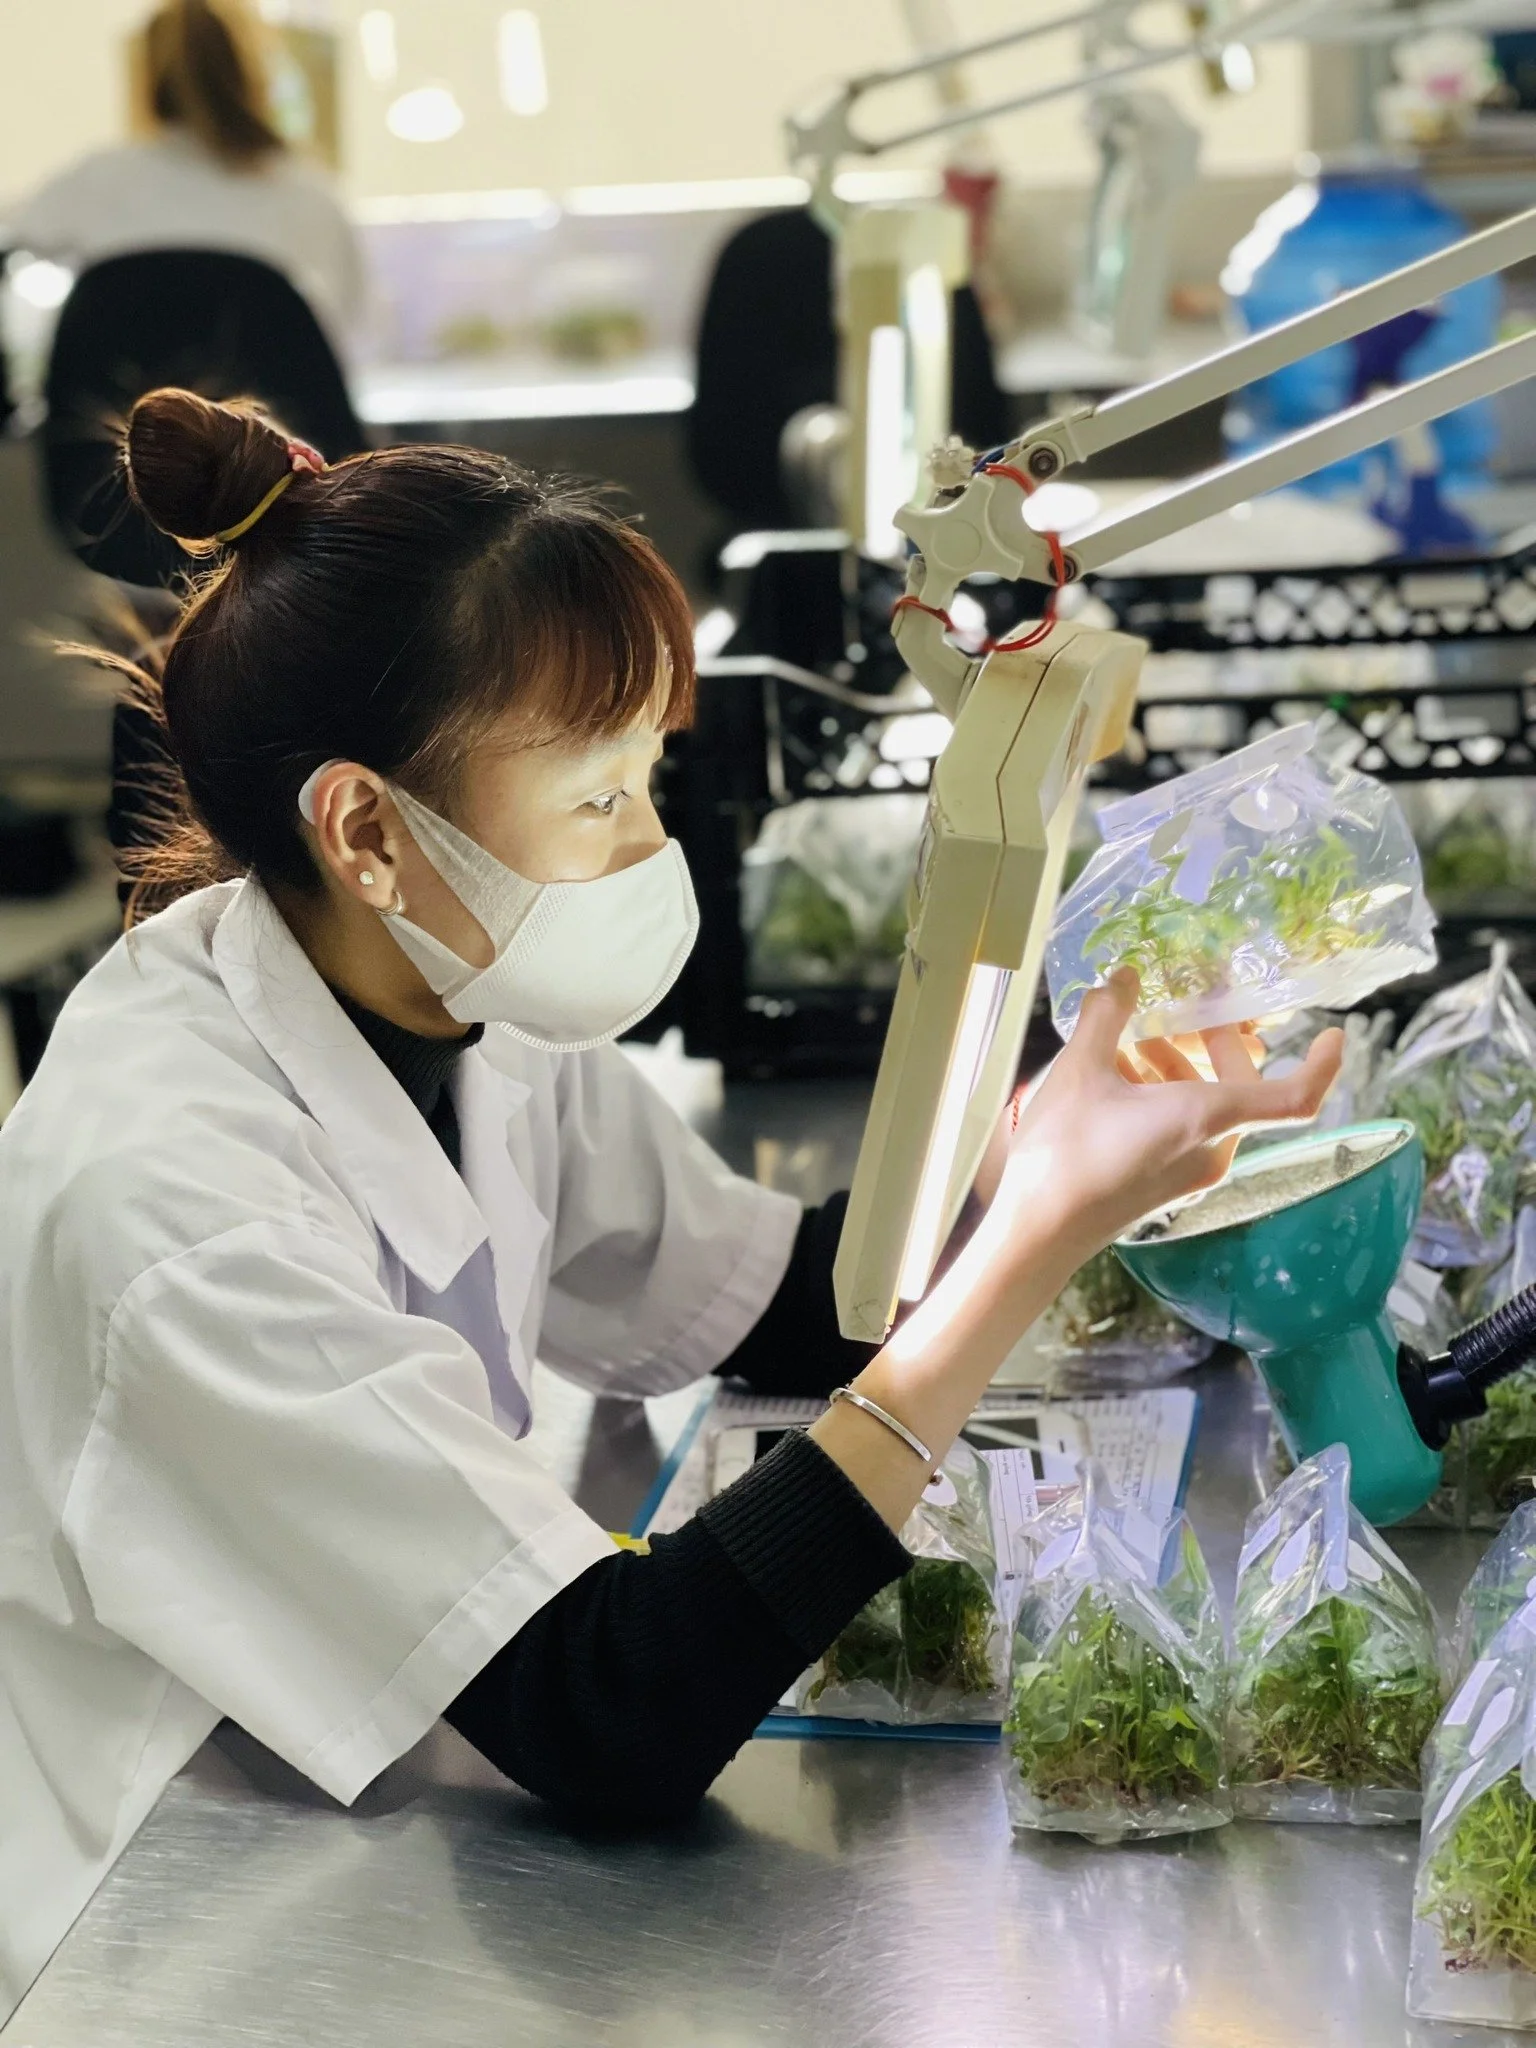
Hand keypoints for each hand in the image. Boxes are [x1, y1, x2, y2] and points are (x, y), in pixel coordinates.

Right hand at [995, 967, 1343, 1270]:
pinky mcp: (1167, 1183)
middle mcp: (1212, 1149)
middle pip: (1242, 1086)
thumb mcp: (1081, 1069)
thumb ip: (1107, 1016)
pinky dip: (1166, 1093)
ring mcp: (1190, 1171)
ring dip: (1182, 1065)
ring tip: (1132, 1040)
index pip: (1295, 1097)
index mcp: (1207, 1119)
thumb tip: (1125, 975)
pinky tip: (1118, 1077)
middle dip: (1216, 1041)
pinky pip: (1186, 1127)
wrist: (1038, 1232)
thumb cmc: (1066, 1151)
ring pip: (1210, 1104)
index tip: (1333, 1032)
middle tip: (1185, 1008)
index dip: (1323, 1064)